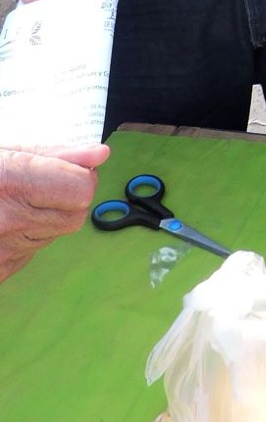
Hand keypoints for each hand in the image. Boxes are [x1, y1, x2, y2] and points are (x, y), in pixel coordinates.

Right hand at [0, 145, 109, 282]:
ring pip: (57, 234)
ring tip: (16, 202)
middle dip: (69, 198)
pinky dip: (27, 237)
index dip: (80, 177)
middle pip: (76, 215)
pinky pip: (32, 252)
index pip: (81, 191)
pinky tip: (5, 223)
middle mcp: (9, 220)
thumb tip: (100, 155)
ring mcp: (4, 251)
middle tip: (42, 185)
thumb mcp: (5, 151)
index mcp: (11, 181)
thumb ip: (54, 154)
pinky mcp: (0, 271)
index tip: (69, 170)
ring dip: (48, 217)